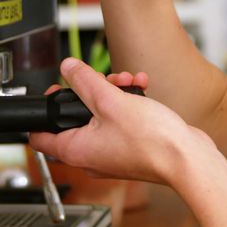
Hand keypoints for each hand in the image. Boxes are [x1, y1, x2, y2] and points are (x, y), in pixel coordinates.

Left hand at [30, 59, 216, 184]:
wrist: (186, 158)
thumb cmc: (151, 141)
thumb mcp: (110, 101)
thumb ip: (85, 81)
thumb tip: (67, 68)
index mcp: (75, 150)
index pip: (39, 136)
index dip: (45, 108)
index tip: (57, 90)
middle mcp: (90, 155)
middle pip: (75, 116)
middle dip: (91, 90)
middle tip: (104, 80)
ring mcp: (110, 152)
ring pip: (101, 114)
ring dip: (113, 92)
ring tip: (128, 81)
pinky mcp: (129, 147)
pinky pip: (120, 120)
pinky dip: (127, 103)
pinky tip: (140, 88)